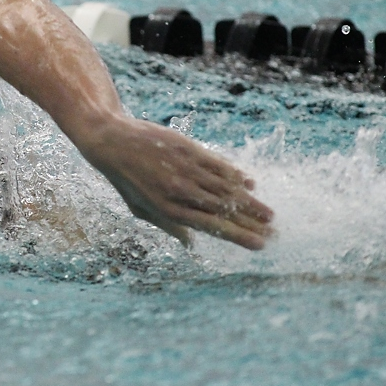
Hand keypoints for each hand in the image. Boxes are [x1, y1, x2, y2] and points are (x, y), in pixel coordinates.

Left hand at [84, 117, 273, 249]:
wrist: (112, 141)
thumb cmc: (125, 179)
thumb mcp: (141, 209)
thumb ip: (169, 226)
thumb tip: (192, 244)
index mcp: (169, 209)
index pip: (212, 226)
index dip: (238, 236)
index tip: (260, 244)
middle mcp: (180, 191)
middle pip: (225, 210)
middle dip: (252, 222)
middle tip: (274, 232)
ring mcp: (186, 169)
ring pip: (226, 188)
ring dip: (250, 202)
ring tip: (269, 214)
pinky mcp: (188, 149)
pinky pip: (218, 165)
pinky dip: (235, 175)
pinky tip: (249, 185)